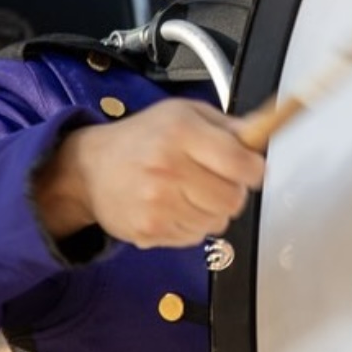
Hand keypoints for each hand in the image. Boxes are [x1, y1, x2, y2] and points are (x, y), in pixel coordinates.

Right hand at [38, 99, 265, 248]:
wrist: (90, 169)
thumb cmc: (140, 138)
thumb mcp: (184, 113)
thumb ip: (227, 125)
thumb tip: (261, 134)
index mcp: (181, 132)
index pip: (241, 163)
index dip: (253, 169)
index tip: (250, 168)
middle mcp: (168, 167)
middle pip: (233, 199)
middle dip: (233, 191)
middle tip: (216, 180)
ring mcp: (158, 203)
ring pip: (218, 222)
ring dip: (212, 210)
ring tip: (189, 192)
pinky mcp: (150, 230)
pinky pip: (195, 237)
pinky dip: (192, 225)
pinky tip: (174, 206)